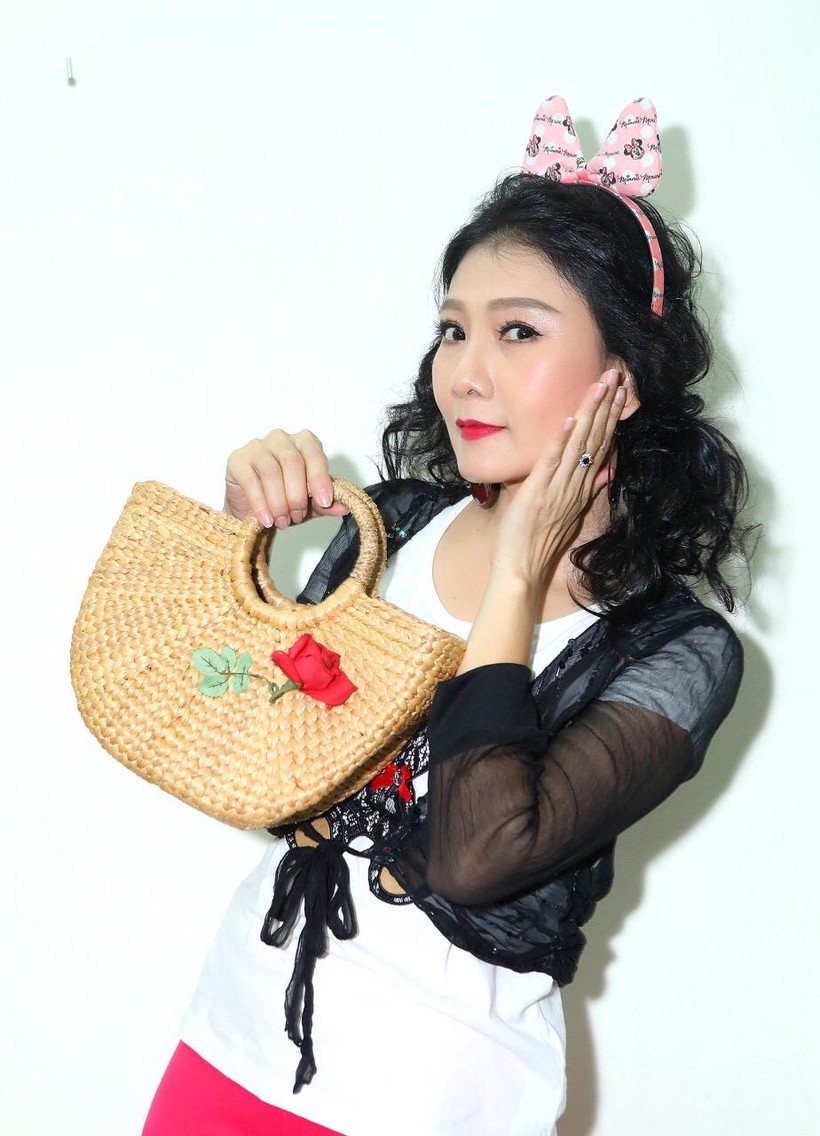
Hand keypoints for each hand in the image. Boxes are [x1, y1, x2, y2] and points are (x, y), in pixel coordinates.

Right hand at [224, 429, 348, 528]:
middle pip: (293, 462)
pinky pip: (251, 480)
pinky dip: (261, 503)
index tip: (325, 501)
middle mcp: (281, 438)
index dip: (320, 478)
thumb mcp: (309, 504)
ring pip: (272, 471)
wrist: (252, 512)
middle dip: (297, 495)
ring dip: (279, 501)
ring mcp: (257, 446)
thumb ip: (325, 503)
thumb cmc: (284, 500)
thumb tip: (344, 507)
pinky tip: (266, 519)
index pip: (315, 454)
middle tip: (297, 517)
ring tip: (282, 522)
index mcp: (304, 442)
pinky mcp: (237, 459)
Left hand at [490, 369, 626, 585]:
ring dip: (590, 414)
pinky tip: (569, 420)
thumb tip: (604, 473)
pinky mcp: (538, 493)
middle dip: (607, 406)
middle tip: (617, 376)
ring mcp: (558, 488)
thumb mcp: (569, 516)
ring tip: (600, 386)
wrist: (523, 570)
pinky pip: (552, 463)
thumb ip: (586, 492)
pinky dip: (560, 441)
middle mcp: (575, 485)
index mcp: (582, 488)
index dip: (612, 417)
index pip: (602, 446)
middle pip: (596, 439)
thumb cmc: (539, 545)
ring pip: (579, 445)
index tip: (621, 392)